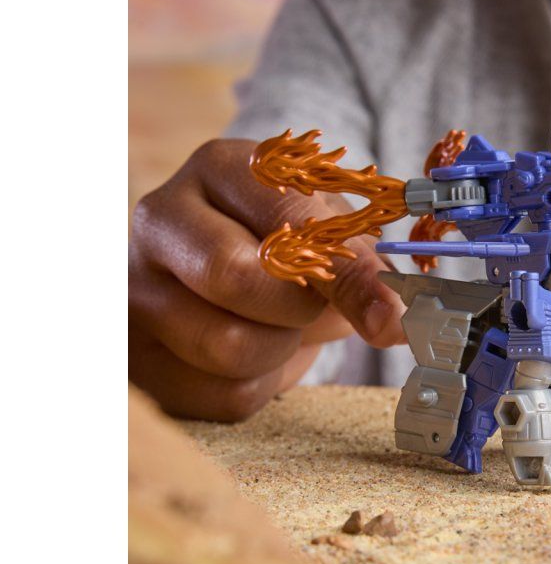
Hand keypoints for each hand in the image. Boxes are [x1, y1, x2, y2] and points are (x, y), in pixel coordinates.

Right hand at [129, 139, 405, 420]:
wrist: (243, 268)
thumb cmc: (291, 244)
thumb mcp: (331, 236)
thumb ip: (363, 269)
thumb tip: (399, 321)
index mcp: (221, 167)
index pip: (285, 218)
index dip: (344, 272)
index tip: (389, 310)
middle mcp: (161, 219)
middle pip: (235, 277)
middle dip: (299, 308)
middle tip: (312, 305)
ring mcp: (137, 290)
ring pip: (228, 346)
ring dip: (280, 349)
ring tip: (280, 324)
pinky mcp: (141, 358)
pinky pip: (221, 395)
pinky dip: (262, 384)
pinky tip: (257, 353)